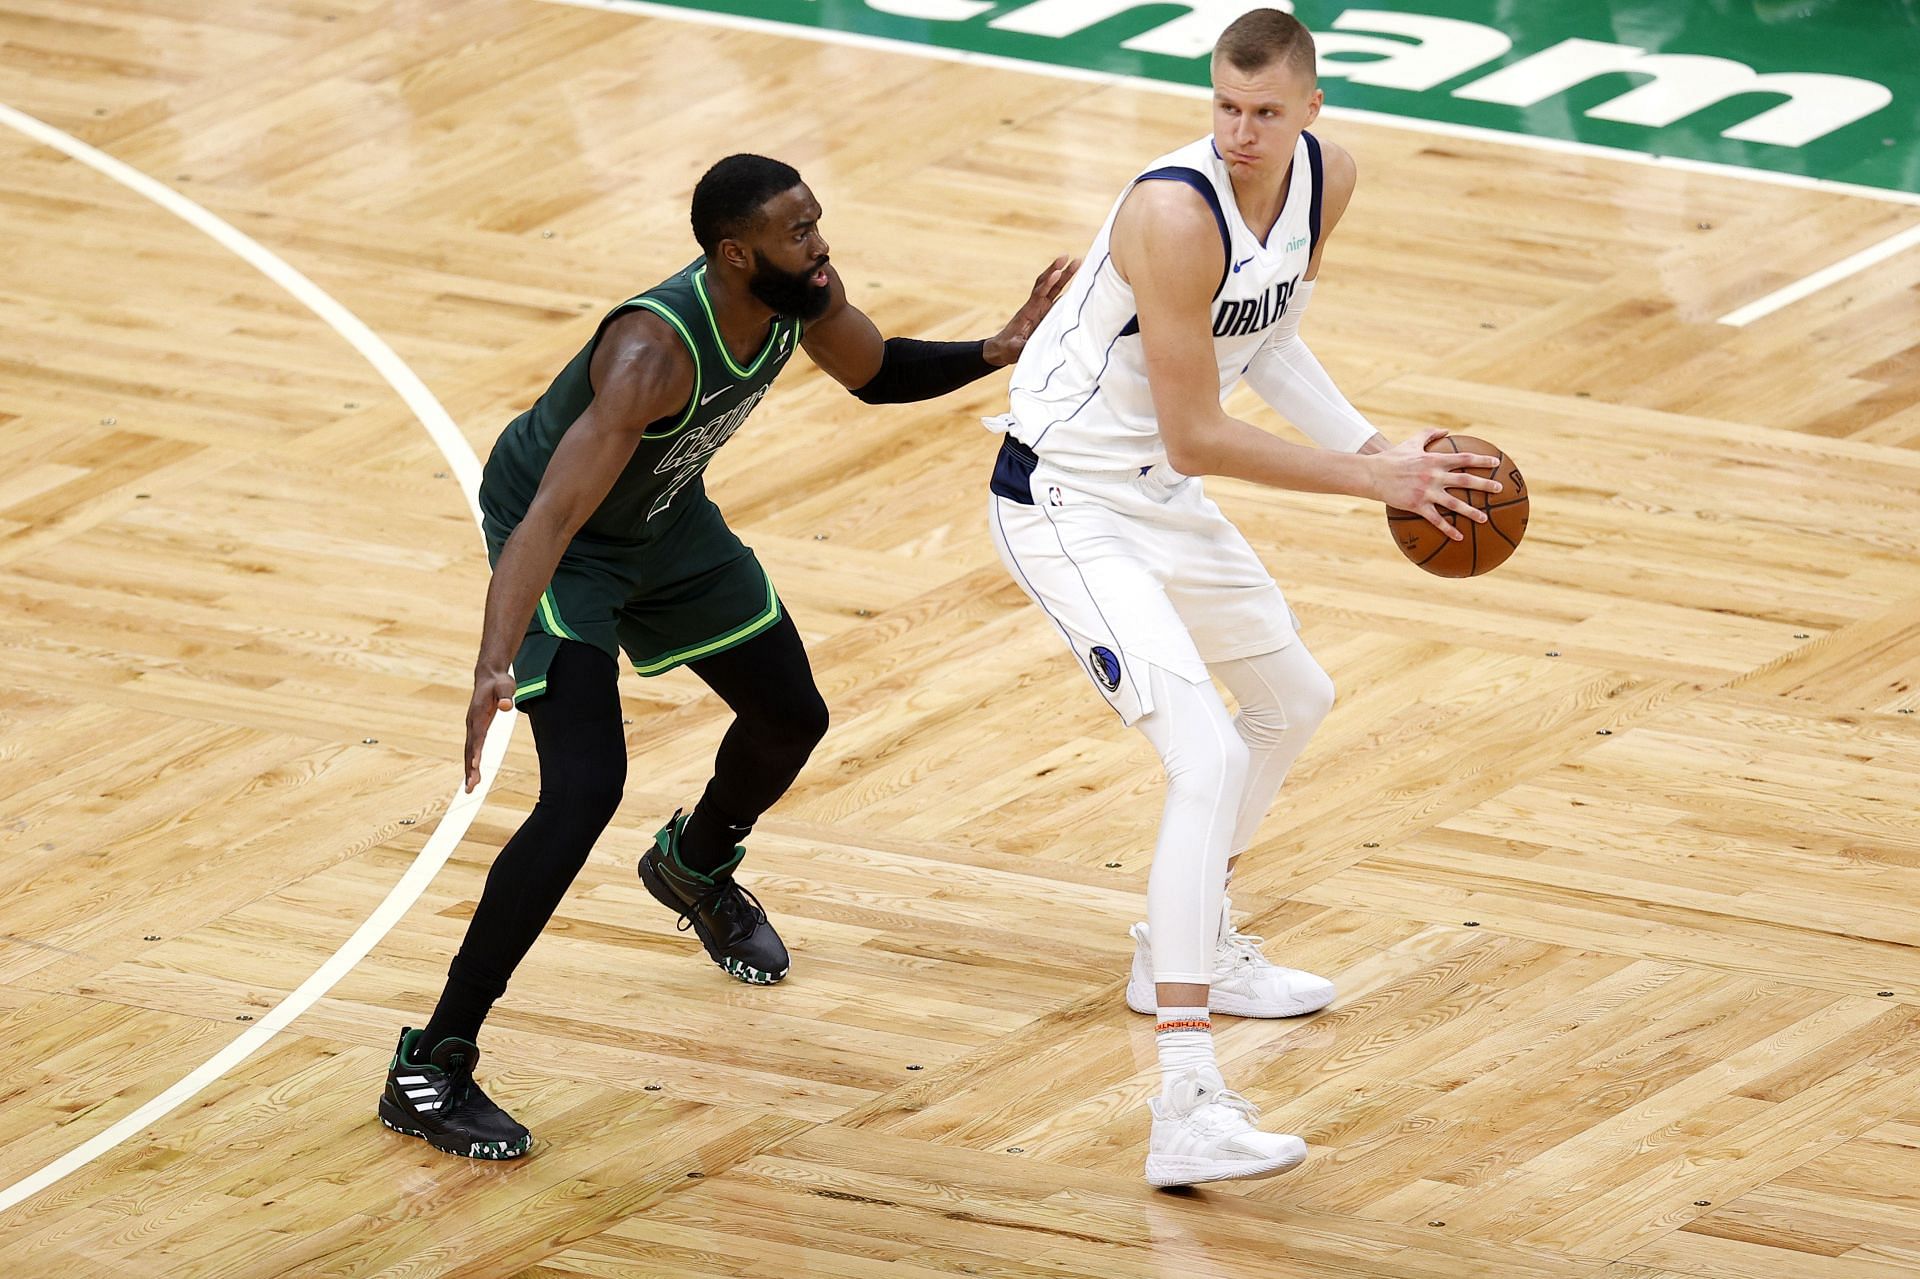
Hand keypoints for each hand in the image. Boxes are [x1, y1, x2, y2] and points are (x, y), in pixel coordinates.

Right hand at [464, 666, 515, 791]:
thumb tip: (507, 706)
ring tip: (470, 788)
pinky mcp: (476, 730)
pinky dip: (471, 764)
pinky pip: (472, 749)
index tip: (475, 764)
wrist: (488, 677)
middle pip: (469, 748)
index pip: (478, 735)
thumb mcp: (505, 686)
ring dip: (469, 770)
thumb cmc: (499, 682)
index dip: (476, 749)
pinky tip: (474, 776)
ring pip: (469, 752)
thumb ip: (506, 696)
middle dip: (469, 768)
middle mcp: (472, 723)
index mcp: (478, 714)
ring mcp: (472, 728)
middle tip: (470, 786)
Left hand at [984, 255, 1079, 365]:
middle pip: (1047, 283)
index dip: (1048, 283)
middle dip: (1057, 270)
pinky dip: (1063, 286)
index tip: (1057, 272)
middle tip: (1069, 256)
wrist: (1001, 347)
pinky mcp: (1044, 312)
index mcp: (1028, 312)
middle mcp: (1034, 306)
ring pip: (1052, 287)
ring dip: (1063, 274)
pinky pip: (1054, 295)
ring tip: (1076, 261)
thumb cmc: (1007, 348)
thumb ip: (1021, 346)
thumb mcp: (1013, 349)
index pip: (1039, 294)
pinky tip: (1076, 281)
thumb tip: (1028, 346)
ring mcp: (1040, 308)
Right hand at [1370, 428, 1501, 541]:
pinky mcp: (1417, 505)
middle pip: (1465, 480)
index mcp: (1435, 459)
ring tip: (1485, 518)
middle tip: (1499, 489)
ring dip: (1471, 511)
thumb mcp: (1411, 442)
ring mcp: (1426, 491)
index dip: (1481, 460)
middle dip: (1484, 484)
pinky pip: (1436, 520)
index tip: (1496, 463)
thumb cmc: (1392, 457)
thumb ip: (1429, 434)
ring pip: (1454, 503)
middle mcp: (1434, 475)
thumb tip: (1446, 430)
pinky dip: (1448, 529)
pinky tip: (1459, 537)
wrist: (1373, 474)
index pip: (1464, 458)